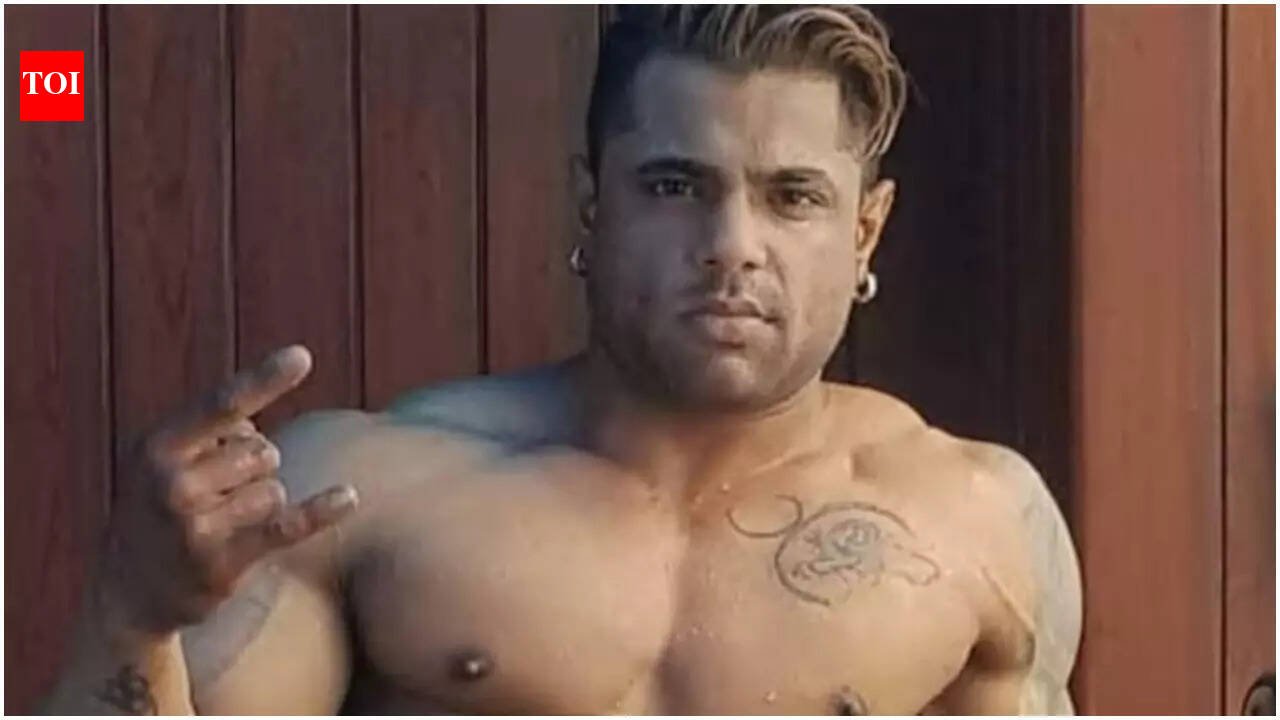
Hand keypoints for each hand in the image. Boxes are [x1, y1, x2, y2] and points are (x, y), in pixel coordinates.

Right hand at [100, 345, 358, 633]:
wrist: (127, 593)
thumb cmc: (160, 509)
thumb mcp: (166, 460)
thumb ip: (213, 434)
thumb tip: (265, 436)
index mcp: (158, 446)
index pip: (223, 405)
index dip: (264, 379)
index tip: (303, 356)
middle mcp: (173, 483)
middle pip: (262, 452)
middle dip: (252, 470)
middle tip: (212, 498)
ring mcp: (194, 525)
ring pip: (274, 489)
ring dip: (261, 504)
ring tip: (220, 524)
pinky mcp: (221, 563)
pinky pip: (284, 526)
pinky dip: (319, 512)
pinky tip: (349, 497)